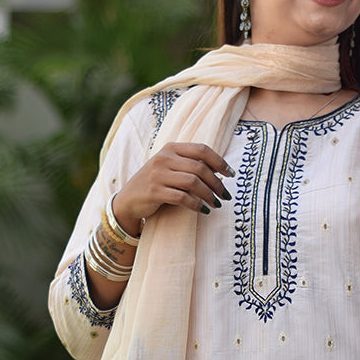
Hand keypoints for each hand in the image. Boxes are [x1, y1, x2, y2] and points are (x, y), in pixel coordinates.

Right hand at [112, 142, 233, 232]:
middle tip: (225, 195)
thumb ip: (189, 164)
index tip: (231, 174)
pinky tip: (203, 211)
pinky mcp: (154, 191)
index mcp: (171, 148)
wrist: (128, 200)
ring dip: (209, 195)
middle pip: (200, 167)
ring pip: (193, 182)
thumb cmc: (156, 184)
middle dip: (217, 183)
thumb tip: (219, 171)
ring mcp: (158, 174)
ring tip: (216, 204)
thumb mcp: (170, 168)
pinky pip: (182, 198)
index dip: (219, 162)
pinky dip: (197, 205)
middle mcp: (164, 158)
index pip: (201, 149)